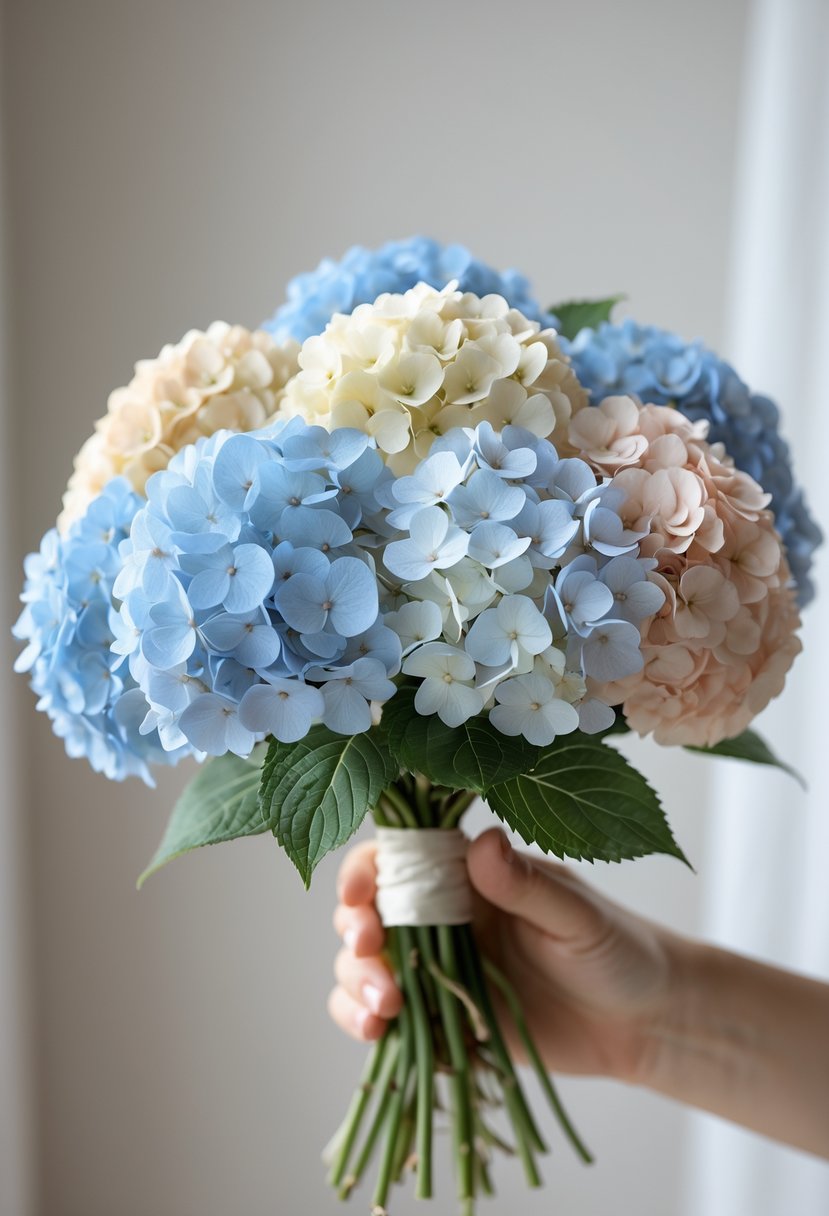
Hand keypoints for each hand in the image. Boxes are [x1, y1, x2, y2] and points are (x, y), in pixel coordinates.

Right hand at [329, 827, 681, 1084]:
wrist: (643, 1023)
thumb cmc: (619, 950)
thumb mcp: (578, 915)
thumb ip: (526, 885)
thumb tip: (482, 841)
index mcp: (469, 877)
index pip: (399, 858)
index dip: (367, 871)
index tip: (360, 896)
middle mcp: (442, 918)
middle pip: (370, 913)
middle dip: (356, 932)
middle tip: (369, 954)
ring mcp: (437, 970)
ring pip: (365, 967)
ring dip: (356, 982)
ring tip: (382, 1009)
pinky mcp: (441, 1020)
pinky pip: (384, 1019)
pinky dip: (363, 1023)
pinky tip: (376, 1033)